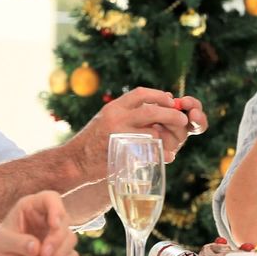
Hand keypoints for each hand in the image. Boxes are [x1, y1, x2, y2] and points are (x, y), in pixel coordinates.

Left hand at [0, 191, 75, 255]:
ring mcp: (56, 232)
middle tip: (44, 255)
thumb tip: (35, 247)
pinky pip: (68, 252)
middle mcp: (47, 216)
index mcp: (32, 206)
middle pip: (63, 220)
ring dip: (57, 253)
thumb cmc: (0, 246)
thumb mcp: (1, 242)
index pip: (50, 198)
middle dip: (56, 239)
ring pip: (69, 237)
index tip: (54, 225)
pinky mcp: (61, 247)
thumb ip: (17, 242)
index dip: (56, 208)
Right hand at [73, 87, 207, 177]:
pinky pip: (147, 152)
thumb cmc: (93, 142)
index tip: (171, 101)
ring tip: (175, 141)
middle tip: (182, 120)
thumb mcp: (107, 120)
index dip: (159, 95)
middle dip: (170, 114)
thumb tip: (156, 106)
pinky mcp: (119, 153)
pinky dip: (161, 154)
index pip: (140, 93)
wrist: (74, 162)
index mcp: (113, 107)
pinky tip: (167, 156)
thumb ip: (127, 113)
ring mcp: (117, 136)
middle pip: (150, 111)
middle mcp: (115, 117)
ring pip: (151, 132)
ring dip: (167, 136)